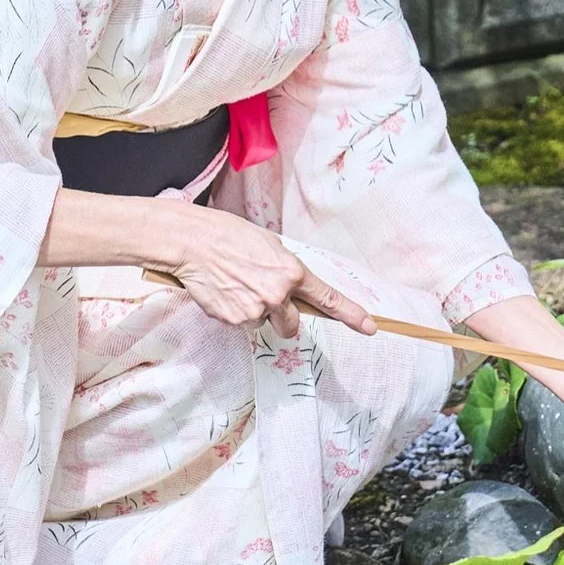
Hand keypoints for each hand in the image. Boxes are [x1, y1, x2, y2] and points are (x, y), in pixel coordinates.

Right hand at [155, 202, 375, 337]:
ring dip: (255, 312)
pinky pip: (242, 324)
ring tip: (236, 286)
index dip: (351, 315)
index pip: (327, 299)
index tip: (370, 328)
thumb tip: (295, 288)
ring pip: (264, 324)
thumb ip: (287, 271)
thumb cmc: (230, 236)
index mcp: (291, 272)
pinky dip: (235, 312)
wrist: (193, 242)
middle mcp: (277, 295)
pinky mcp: (233, 320)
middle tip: (263, 297)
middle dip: (282, 317)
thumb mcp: (270, 245)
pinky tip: (224, 292)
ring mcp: (255, 310)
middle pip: (291, 326)